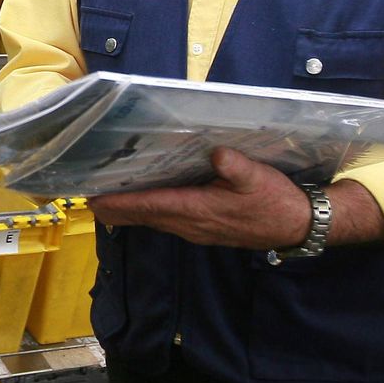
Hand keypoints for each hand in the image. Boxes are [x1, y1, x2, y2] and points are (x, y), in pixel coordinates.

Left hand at [86, 148, 310, 250]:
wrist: (298, 226)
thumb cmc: (276, 201)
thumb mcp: (260, 179)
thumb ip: (237, 167)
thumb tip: (218, 153)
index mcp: (198, 209)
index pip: (150, 205)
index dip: (121, 202)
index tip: (94, 197)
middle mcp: (190, 224)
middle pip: (143, 216)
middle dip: (114, 208)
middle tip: (85, 195)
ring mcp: (195, 230)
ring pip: (152, 220)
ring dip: (128, 210)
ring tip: (103, 196)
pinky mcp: (202, 229)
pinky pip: (166, 221)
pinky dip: (147, 211)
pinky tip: (141, 201)